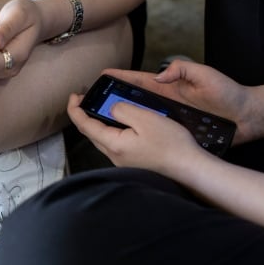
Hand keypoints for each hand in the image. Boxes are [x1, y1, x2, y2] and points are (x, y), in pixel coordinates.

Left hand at [67, 92, 204, 176]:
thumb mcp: (145, 118)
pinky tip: (121, 122)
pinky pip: (115, 143)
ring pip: (103, 138)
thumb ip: (122, 110)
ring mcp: (123, 161)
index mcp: (113, 144)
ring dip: (98, 122)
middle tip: (85, 99)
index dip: (75, 109)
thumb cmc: (171, 144)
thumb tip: (111, 108)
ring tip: (102, 107)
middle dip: (85, 114)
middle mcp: (114, 156)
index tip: (74, 96)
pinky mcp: (133, 162)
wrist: (189, 168)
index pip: (84, 125)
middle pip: (91, 133)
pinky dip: (111, 129)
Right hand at [101, 60, 254, 144]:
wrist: (248, 117)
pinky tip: (125, 141)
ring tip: (100, 122)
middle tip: (92, 101)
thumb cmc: (229, 93)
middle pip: (133, 101)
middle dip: (112, 99)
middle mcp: (165, 103)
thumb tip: (158, 77)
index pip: (139, 81)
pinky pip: (154, 135)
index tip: (102, 75)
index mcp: (169, 87)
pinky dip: (139, 136)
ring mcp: (169, 120)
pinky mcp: (177, 134)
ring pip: (140, 119)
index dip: (121, 77)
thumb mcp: (206, 74)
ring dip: (122, 120)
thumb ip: (183, 69)